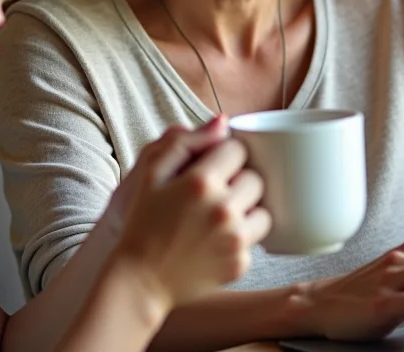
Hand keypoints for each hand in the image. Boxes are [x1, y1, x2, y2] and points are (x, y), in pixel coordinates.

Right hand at [111, 118, 272, 307]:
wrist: (140, 280)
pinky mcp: (240, 263)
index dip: (225, 157)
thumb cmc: (143, 223)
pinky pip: (255, 239)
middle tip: (214, 194)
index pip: (238, 150)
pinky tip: (216, 241)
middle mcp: (223, 209)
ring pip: (263, 209)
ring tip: (219, 217)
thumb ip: (185, 142)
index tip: (211, 169)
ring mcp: (234, 239)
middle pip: (255, 179)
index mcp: (201, 182)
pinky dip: (241, 237)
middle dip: (238, 181)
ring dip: (246, 209)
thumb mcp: (151, 175)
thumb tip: (222, 122)